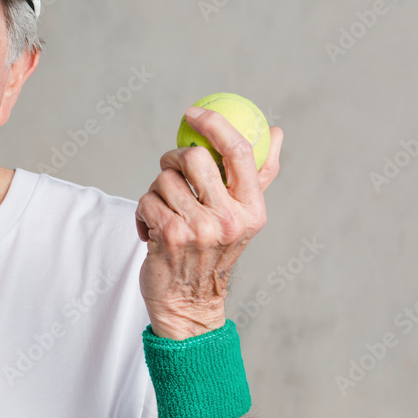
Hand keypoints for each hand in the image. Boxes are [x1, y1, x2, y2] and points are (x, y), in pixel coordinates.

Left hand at [135, 106, 282, 339]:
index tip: (194, 113)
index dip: (215, 124)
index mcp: (252, 210)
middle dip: (174, 159)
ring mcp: (198, 229)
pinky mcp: (169, 236)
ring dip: (156, 191)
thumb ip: (258, 176)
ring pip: (164, 178)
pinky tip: (151, 229)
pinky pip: (146, 199)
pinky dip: (142, 211)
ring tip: (165, 212)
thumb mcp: (242, 218)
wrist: (188, 304)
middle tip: (170, 169)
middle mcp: (229, 219)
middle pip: (194, 157)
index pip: (239, 152)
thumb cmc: (213, 253)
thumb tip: (275, 132)